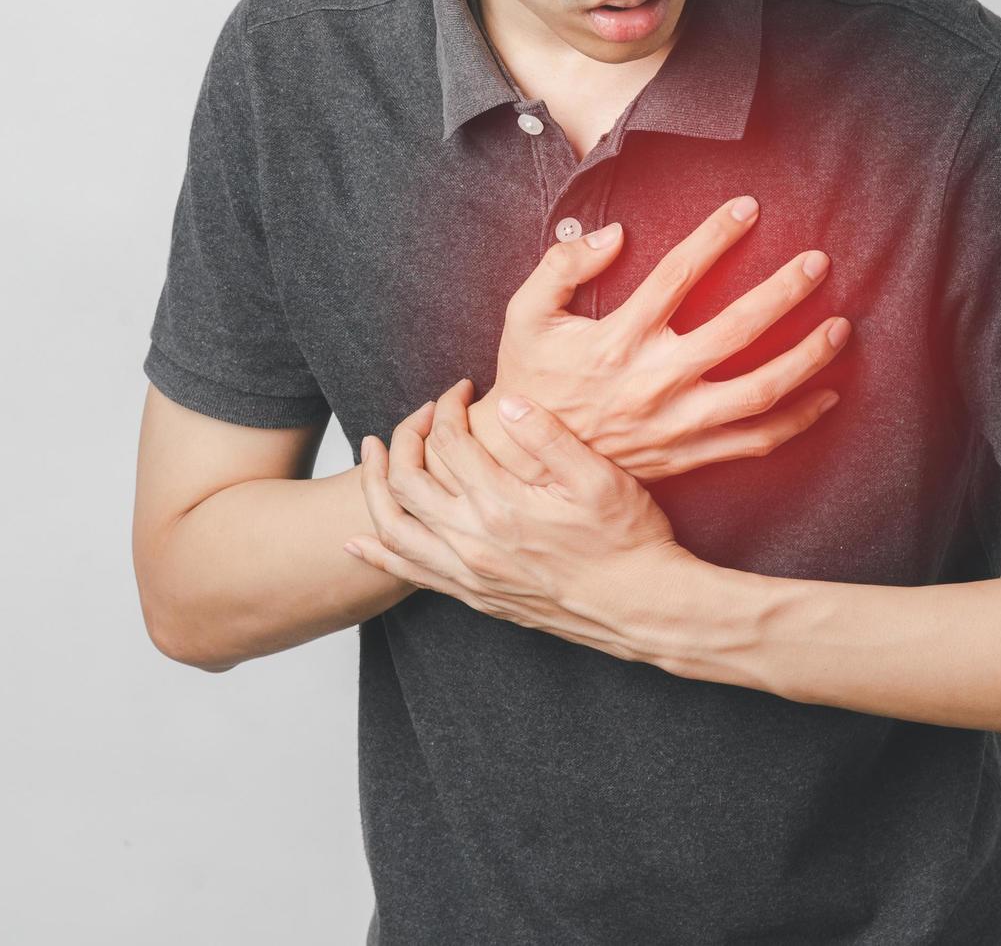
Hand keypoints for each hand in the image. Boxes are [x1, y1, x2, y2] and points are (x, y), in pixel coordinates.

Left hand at [348, 377, 689, 665]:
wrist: (642, 609)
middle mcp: (474, 542)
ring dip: (375, 487)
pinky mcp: (475, 596)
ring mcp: (470, 574)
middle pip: (407, 480)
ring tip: (371, 456)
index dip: (448, 407)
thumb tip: (505, 401)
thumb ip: (547, 436)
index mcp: (502, 505)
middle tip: (423, 415)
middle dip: (405, 437)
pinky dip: (377, 553)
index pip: (449, 442)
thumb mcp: (599, 478)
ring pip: (394, 528)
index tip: (461, 390)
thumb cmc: (629, 541)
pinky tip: (358, 538)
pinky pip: (410, 574)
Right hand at [433, 197, 847, 489]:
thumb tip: (614, 235)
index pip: (676, 276)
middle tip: (818, 262)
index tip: (749, 207)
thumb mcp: (524, 315)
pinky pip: (753, 442)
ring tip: (840, 328)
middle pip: (735, 331)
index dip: (715, 236)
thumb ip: (561, 266)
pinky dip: (796, 422)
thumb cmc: (529, 378)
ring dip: (805, 359)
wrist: (524, 461)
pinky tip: (826, 395)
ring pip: (757, 392)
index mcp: (616, 341)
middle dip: (783, 293)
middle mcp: (652, 382)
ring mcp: (673, 424)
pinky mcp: (685, 456)